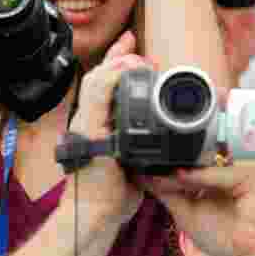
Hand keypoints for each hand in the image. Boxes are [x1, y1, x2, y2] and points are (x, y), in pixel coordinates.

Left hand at [67, 32, 147, 225]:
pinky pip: (142, 123)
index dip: (119, 57)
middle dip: (127, 64)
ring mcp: (118, 137)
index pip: (104, 75)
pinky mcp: (133, 154)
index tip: (134, 43)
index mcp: (93, 112)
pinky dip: (151, 110)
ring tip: (153, 71)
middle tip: (143, 51)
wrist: (101, 213)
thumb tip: (118, 68)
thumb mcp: (93, 129)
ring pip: (129, 102)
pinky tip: (161, 109)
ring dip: (140, 83)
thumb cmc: (94, 177)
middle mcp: (104, 121)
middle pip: (115, 84)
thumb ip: (100, 96)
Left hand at [140, 162, 254, 255]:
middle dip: (174, 171)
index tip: (143, 171)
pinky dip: (203, 176)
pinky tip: (182, 177)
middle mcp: (235, 173)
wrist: (246, 255)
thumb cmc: (222, 239)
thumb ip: (168, 193)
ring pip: (209, 166)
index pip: (193, 169)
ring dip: (185, 173)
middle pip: (200, 165)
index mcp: (220, 181)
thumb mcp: (186, 213)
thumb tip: (142, 176)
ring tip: (161, 178)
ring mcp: (248, 171)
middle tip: (146, 172)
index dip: (170, 171)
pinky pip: (224, 171)